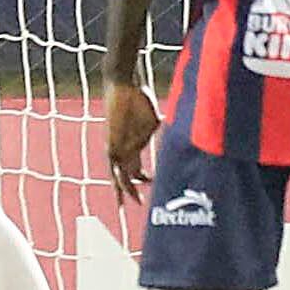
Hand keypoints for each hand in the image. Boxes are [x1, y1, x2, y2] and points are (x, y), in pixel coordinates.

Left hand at [100, 77, 159, 198]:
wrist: (122, 85)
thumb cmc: (138, 97)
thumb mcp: (152, 118)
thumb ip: (159, 127)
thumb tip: (177, 126)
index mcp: (132, 144)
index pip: (135, 167)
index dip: (141, 178)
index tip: (151, 185)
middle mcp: (122, 147)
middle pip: (125, 174)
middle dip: (130, 190)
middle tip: (138, 203)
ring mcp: (116, 145)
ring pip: (118, 173)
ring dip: (124, 189)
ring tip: (129, 203)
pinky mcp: (111, 141)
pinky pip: (115, 163)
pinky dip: (122, 176)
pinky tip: (126, 188)